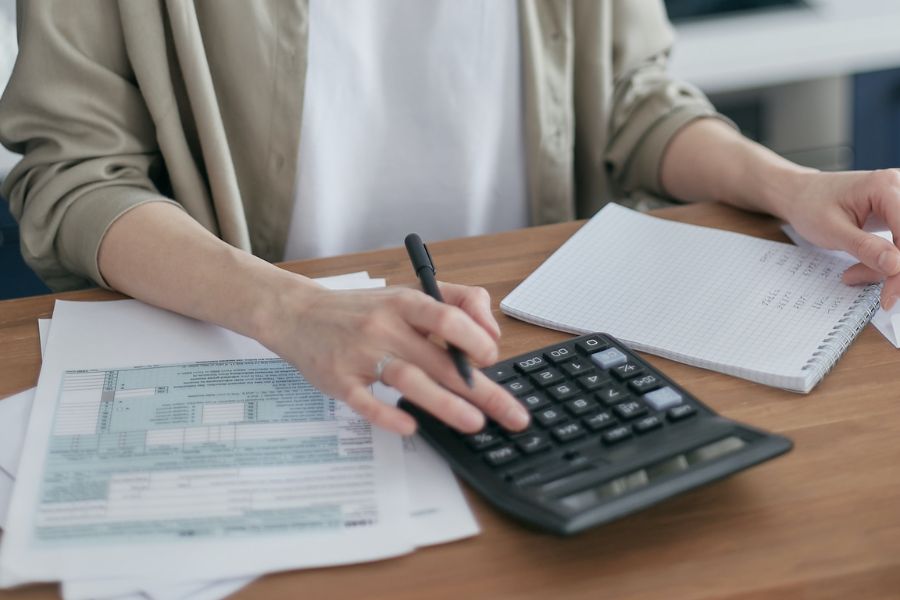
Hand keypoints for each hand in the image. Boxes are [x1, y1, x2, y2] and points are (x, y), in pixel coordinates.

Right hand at [259, 280, 530, 435]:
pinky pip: (365, 402)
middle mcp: (385, 326)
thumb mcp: (409, 293)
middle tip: (511, 414)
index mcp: (406, 303)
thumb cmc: (363, 310)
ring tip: (474, 423)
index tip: (493, 360)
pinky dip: (387, 416)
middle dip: (482, 389)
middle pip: (439, 359)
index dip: (476, 340)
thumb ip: (458, 302)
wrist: (299, 314)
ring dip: (444, 404)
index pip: (448, 318)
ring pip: (408, 380)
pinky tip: (410, 428)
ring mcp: (360, 354)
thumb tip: (492, 334)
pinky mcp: (339, 380)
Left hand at [782, 169, 899, 307]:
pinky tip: (861, 267)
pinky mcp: (898, 216)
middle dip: (894, 269)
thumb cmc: (810, 206)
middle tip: (874, 290)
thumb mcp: (832, 230)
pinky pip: (899, 245)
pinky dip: (884, 261)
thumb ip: (864, 247)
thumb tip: (897, 265)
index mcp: (886, 186)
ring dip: (886, 268)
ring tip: (853, 274)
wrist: (800, 195)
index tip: (890, 295)